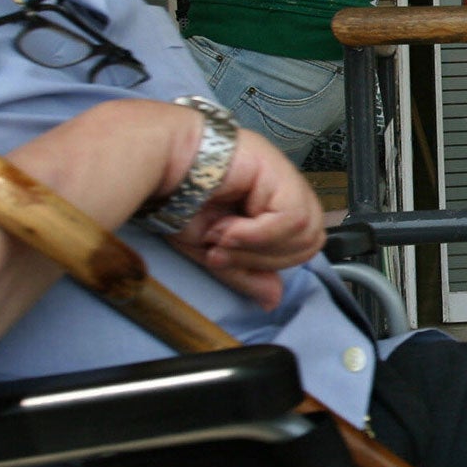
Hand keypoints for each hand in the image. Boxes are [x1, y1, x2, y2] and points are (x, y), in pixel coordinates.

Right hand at [167, 128, 325, 307]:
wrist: (156, 167)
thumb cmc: (176, 199)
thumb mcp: (214, 250)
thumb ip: (246, 272)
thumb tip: (274, 299)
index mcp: (272, 202)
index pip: (301, 245)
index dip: (268, 262)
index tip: (224, 259)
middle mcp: (282, 185)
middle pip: (309, 240)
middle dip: (264, 258)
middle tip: (222, 251)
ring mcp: (282, 173)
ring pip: (304, 231)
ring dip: (256, 246)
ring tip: (221, 236)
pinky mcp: (277, 168)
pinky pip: (291, 218)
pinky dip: (257, 234)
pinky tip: (226, 227)